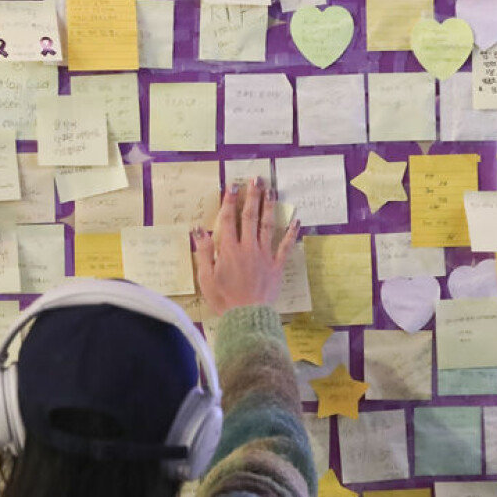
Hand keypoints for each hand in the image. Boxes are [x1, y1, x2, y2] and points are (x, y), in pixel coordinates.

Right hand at [192, 178, 300, 316]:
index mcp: (228, 249)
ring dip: (270, 206)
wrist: (246, 317)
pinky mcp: (277, 266)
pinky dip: (292, 233)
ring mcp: (264, 256)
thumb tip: (198, 229)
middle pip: (250, 216)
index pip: (228, 219)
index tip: (233, 185)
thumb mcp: (206, 277)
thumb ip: (203, 251)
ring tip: (272, 190)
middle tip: (256, 178)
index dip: (229, 200)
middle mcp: (248, 247)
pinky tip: (297, 220)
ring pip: (268, 226)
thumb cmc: (223, 299)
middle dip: (253, 196)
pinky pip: (286, 247)